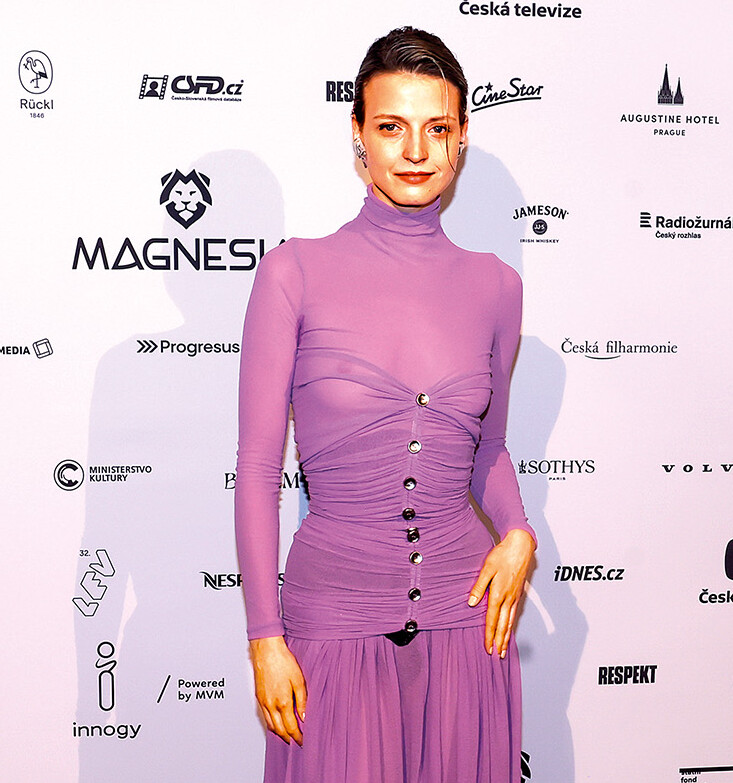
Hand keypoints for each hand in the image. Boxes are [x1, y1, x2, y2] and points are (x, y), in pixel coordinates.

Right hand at [249, 635, 306, 744]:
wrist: (266, 650)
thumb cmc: (282, 661)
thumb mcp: (298, 680)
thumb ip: (302, 701)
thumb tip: (304, 717)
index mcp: (282, 702)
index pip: (291, 727)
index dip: (297, 736)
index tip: (303, 741)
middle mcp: (270, 705)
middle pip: (279, 730)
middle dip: (288, 737)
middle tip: (296, 740)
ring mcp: (262, 702)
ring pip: (270, 724)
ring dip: (279, 732)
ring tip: (288, 733)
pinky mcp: (258, 697)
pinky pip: (264, 716)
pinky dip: (271, 723)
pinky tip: (277, 720)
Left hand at [467, 529, 534, 656]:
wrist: (520, 546)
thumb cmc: (502, 555)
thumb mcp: (486, 569)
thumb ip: (479, 587)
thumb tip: (472, 603)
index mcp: (499, 594)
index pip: (492, 620)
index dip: (489, 635)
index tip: (487, 648)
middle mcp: (509, 598)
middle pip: (503, 625)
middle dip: (500, 641)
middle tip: (497, 655)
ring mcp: (515, 596)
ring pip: (511, 621)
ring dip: (507, 636)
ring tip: (504, 648)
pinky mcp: (519, 593)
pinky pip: (515, 613)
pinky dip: (512, 624)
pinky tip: (510, 628)